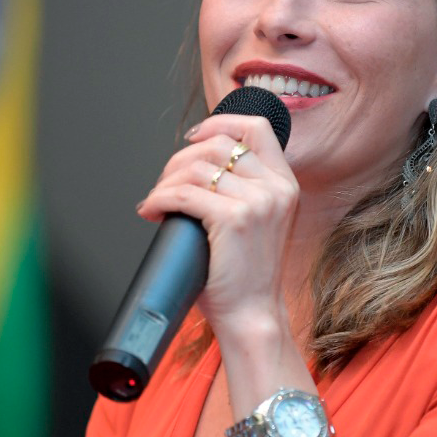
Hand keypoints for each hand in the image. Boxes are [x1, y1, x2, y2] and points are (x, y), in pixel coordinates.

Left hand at [137, 112, 298, 342]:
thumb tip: (196, 167)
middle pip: (218, 144)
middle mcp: (277, 188)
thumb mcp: (257, 222)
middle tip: (164, 184)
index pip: (257, 128)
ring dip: (165, 181)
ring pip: (196, 168)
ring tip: (155, 200)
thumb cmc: (246, 275)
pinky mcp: (235, 219)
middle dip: (179, 159)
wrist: (252, 315)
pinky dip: (159, 198)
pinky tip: (152, 210)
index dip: (220, 122)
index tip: (194, 138)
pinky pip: (183, 194)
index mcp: (285, 184)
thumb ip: (242, 190)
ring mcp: (259, 202)